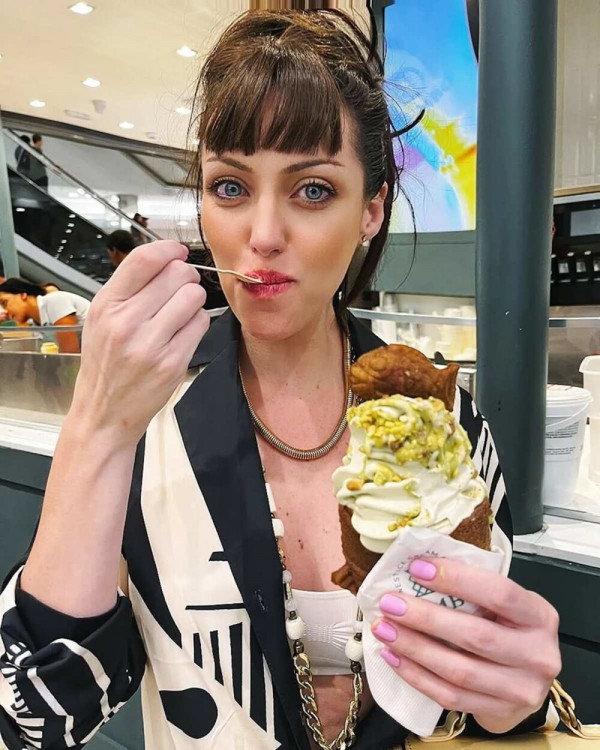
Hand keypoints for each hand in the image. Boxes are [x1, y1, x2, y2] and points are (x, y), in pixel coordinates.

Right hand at [72, 241, 208, 445]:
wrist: (104, 412)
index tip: (178, 251)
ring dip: (193, 300)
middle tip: (180, 288)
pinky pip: (201, 324)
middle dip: (185, 277)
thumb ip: (129, 287)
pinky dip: (197, 323)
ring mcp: (151, 344)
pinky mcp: (172, 363)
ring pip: (194, 297)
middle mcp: (126, 323)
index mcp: (107, 305)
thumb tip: (167, 257)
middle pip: (177, 274)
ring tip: (180, 313)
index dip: (169, 249)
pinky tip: (182, 333)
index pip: (144, 259)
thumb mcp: (102, 319)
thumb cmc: (106, 363)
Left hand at [372, 557, 560, 733]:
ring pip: (459, 670)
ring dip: (414, 648)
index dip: (456, 579)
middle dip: (425, 617)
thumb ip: (473, 588)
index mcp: (539, 615)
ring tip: (384, 629)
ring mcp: (521, 689)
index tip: (417, 568)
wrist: (525, 680)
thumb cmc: (509, 629)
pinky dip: (416, 675)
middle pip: (476, 635)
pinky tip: (393, 656)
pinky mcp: (498, 711)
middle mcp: (537, 654)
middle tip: (389, 603)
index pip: (499, 593)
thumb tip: (418, 566)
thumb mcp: (504, 605)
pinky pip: (450, 696)